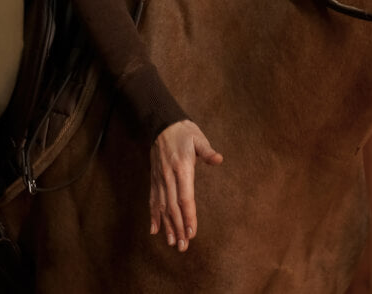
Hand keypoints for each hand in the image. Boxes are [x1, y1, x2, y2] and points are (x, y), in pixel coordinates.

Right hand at [149, 120, 222, 251]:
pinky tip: (154, 230)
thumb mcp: (198, 138)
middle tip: (183, 246)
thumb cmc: (184, 132)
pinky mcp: (154, 179)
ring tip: (172, 243)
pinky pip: (152, 200)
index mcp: (182, 168)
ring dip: (167, 226)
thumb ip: (207, 151)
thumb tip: (219, 159)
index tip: (191, 232)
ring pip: (162, 207)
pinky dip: (153, 215)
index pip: (185, 197)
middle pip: (173, 207)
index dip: (188, 216)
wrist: (162, 124)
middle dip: (178, 228)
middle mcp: (168, 177)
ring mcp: (159, 179)